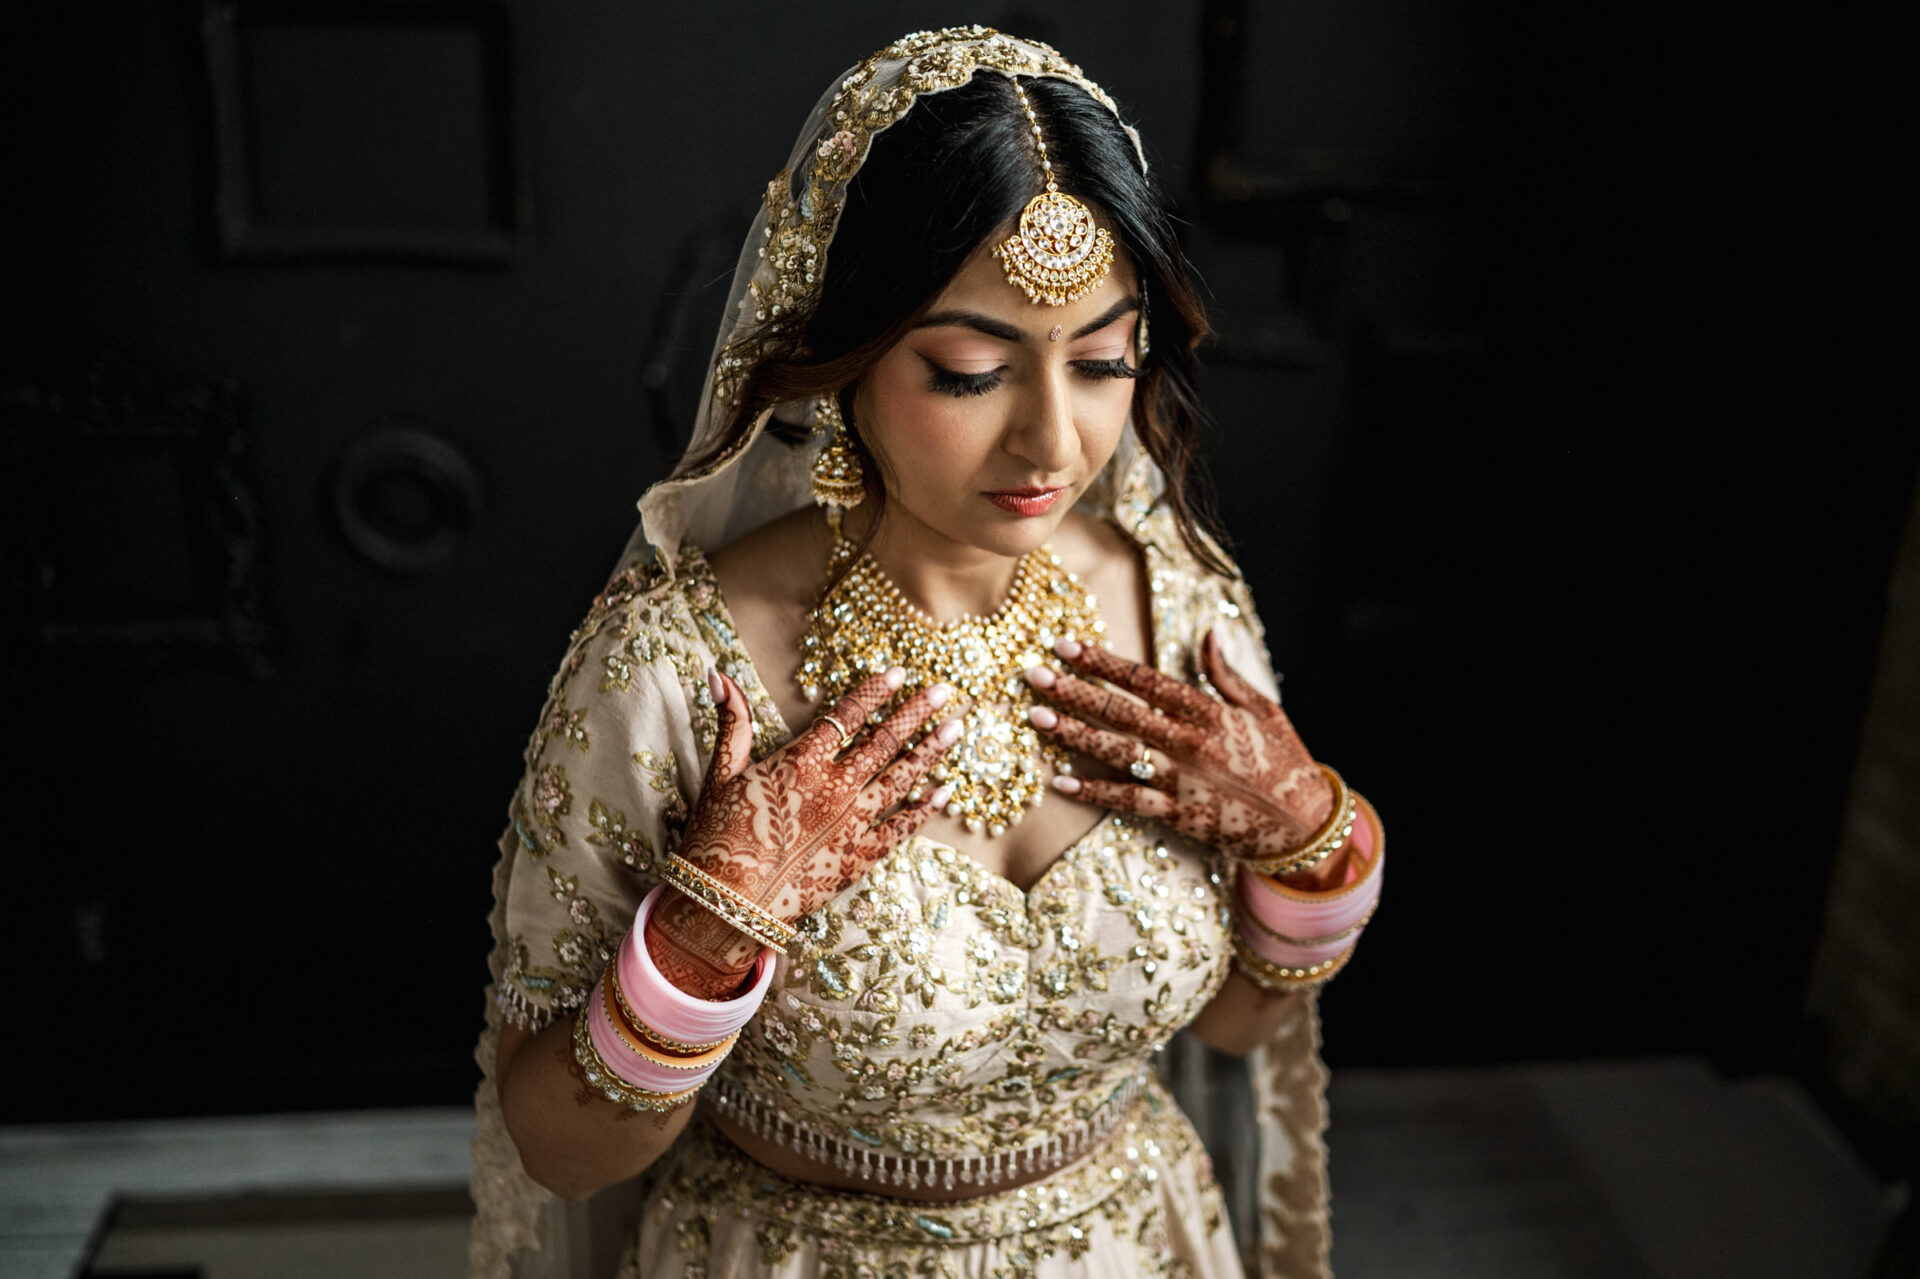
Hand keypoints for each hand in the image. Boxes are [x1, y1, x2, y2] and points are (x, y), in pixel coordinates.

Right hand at [648, 667, 960, 993]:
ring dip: (931, 751)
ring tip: (956, 727)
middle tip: (944, 690)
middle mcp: (836, 787)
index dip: (874, 691)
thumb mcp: (720, 773)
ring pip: (902, 778)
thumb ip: (732, 722)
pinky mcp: (861, 858)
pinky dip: (925, 809)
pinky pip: (902, 829)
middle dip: (917, 712)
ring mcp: (853, 823)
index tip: (899, 672)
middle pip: (885, 740)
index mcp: (802, 762)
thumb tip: (718, 674)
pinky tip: (945, 791)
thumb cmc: (718, 836)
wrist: (727, 902)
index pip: (847, 715)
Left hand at [1025, 629, 1334, 867]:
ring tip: (1036, 718)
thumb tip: (1208, 632)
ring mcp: (1181, 779)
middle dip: (1074, 691)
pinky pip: (1128, 801)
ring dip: (1073, 735)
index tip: (1067, 646)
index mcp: (1208, 711)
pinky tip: (1060, 783)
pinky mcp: (1178, 815)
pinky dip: (1093, 792)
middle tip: (1033, 675)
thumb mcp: (1263, 709)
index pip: (1144, 679)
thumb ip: (1227, 674)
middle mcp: (1189, 742)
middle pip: (1121, 711)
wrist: (1304, 825)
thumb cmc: (1285, 763)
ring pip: (1116, 752)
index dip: (1103, 662)